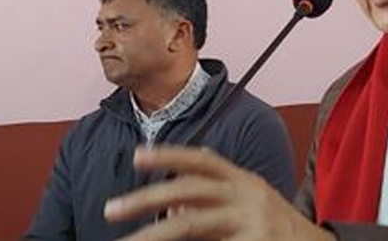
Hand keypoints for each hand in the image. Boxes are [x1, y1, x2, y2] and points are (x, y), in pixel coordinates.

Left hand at [104, 146, 334, 240]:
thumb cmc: (276, 227)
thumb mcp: (249, 203)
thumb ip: (213, 201)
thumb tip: (170, 211)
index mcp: (243, 180)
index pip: (202, 160)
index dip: (169, 155)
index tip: (137, 156)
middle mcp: (247, 196)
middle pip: (189, 192)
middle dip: (146, 199)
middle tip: (111, 209)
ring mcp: (252, 223)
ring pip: (191, 226)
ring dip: (154, 234)